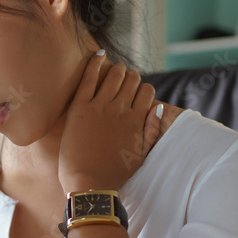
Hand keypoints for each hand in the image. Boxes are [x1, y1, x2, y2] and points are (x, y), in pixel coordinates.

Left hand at [58, 52, 162, 192]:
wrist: (88, 183)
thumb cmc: (114, 173)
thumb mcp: (142, 154)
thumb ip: (151, 129)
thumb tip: (158, 107)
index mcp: (137, 120)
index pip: (147, 92)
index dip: (143, 90)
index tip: (136, 94)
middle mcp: (121, 110)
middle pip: (131, 80)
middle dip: (130, 78)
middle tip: (124, 81)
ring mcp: (100, 106)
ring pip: (114, 74)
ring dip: (116, 69)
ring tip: (114, 70)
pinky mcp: (80, 107)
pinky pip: (89, 77)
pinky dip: (95, 63)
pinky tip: (99, 55)